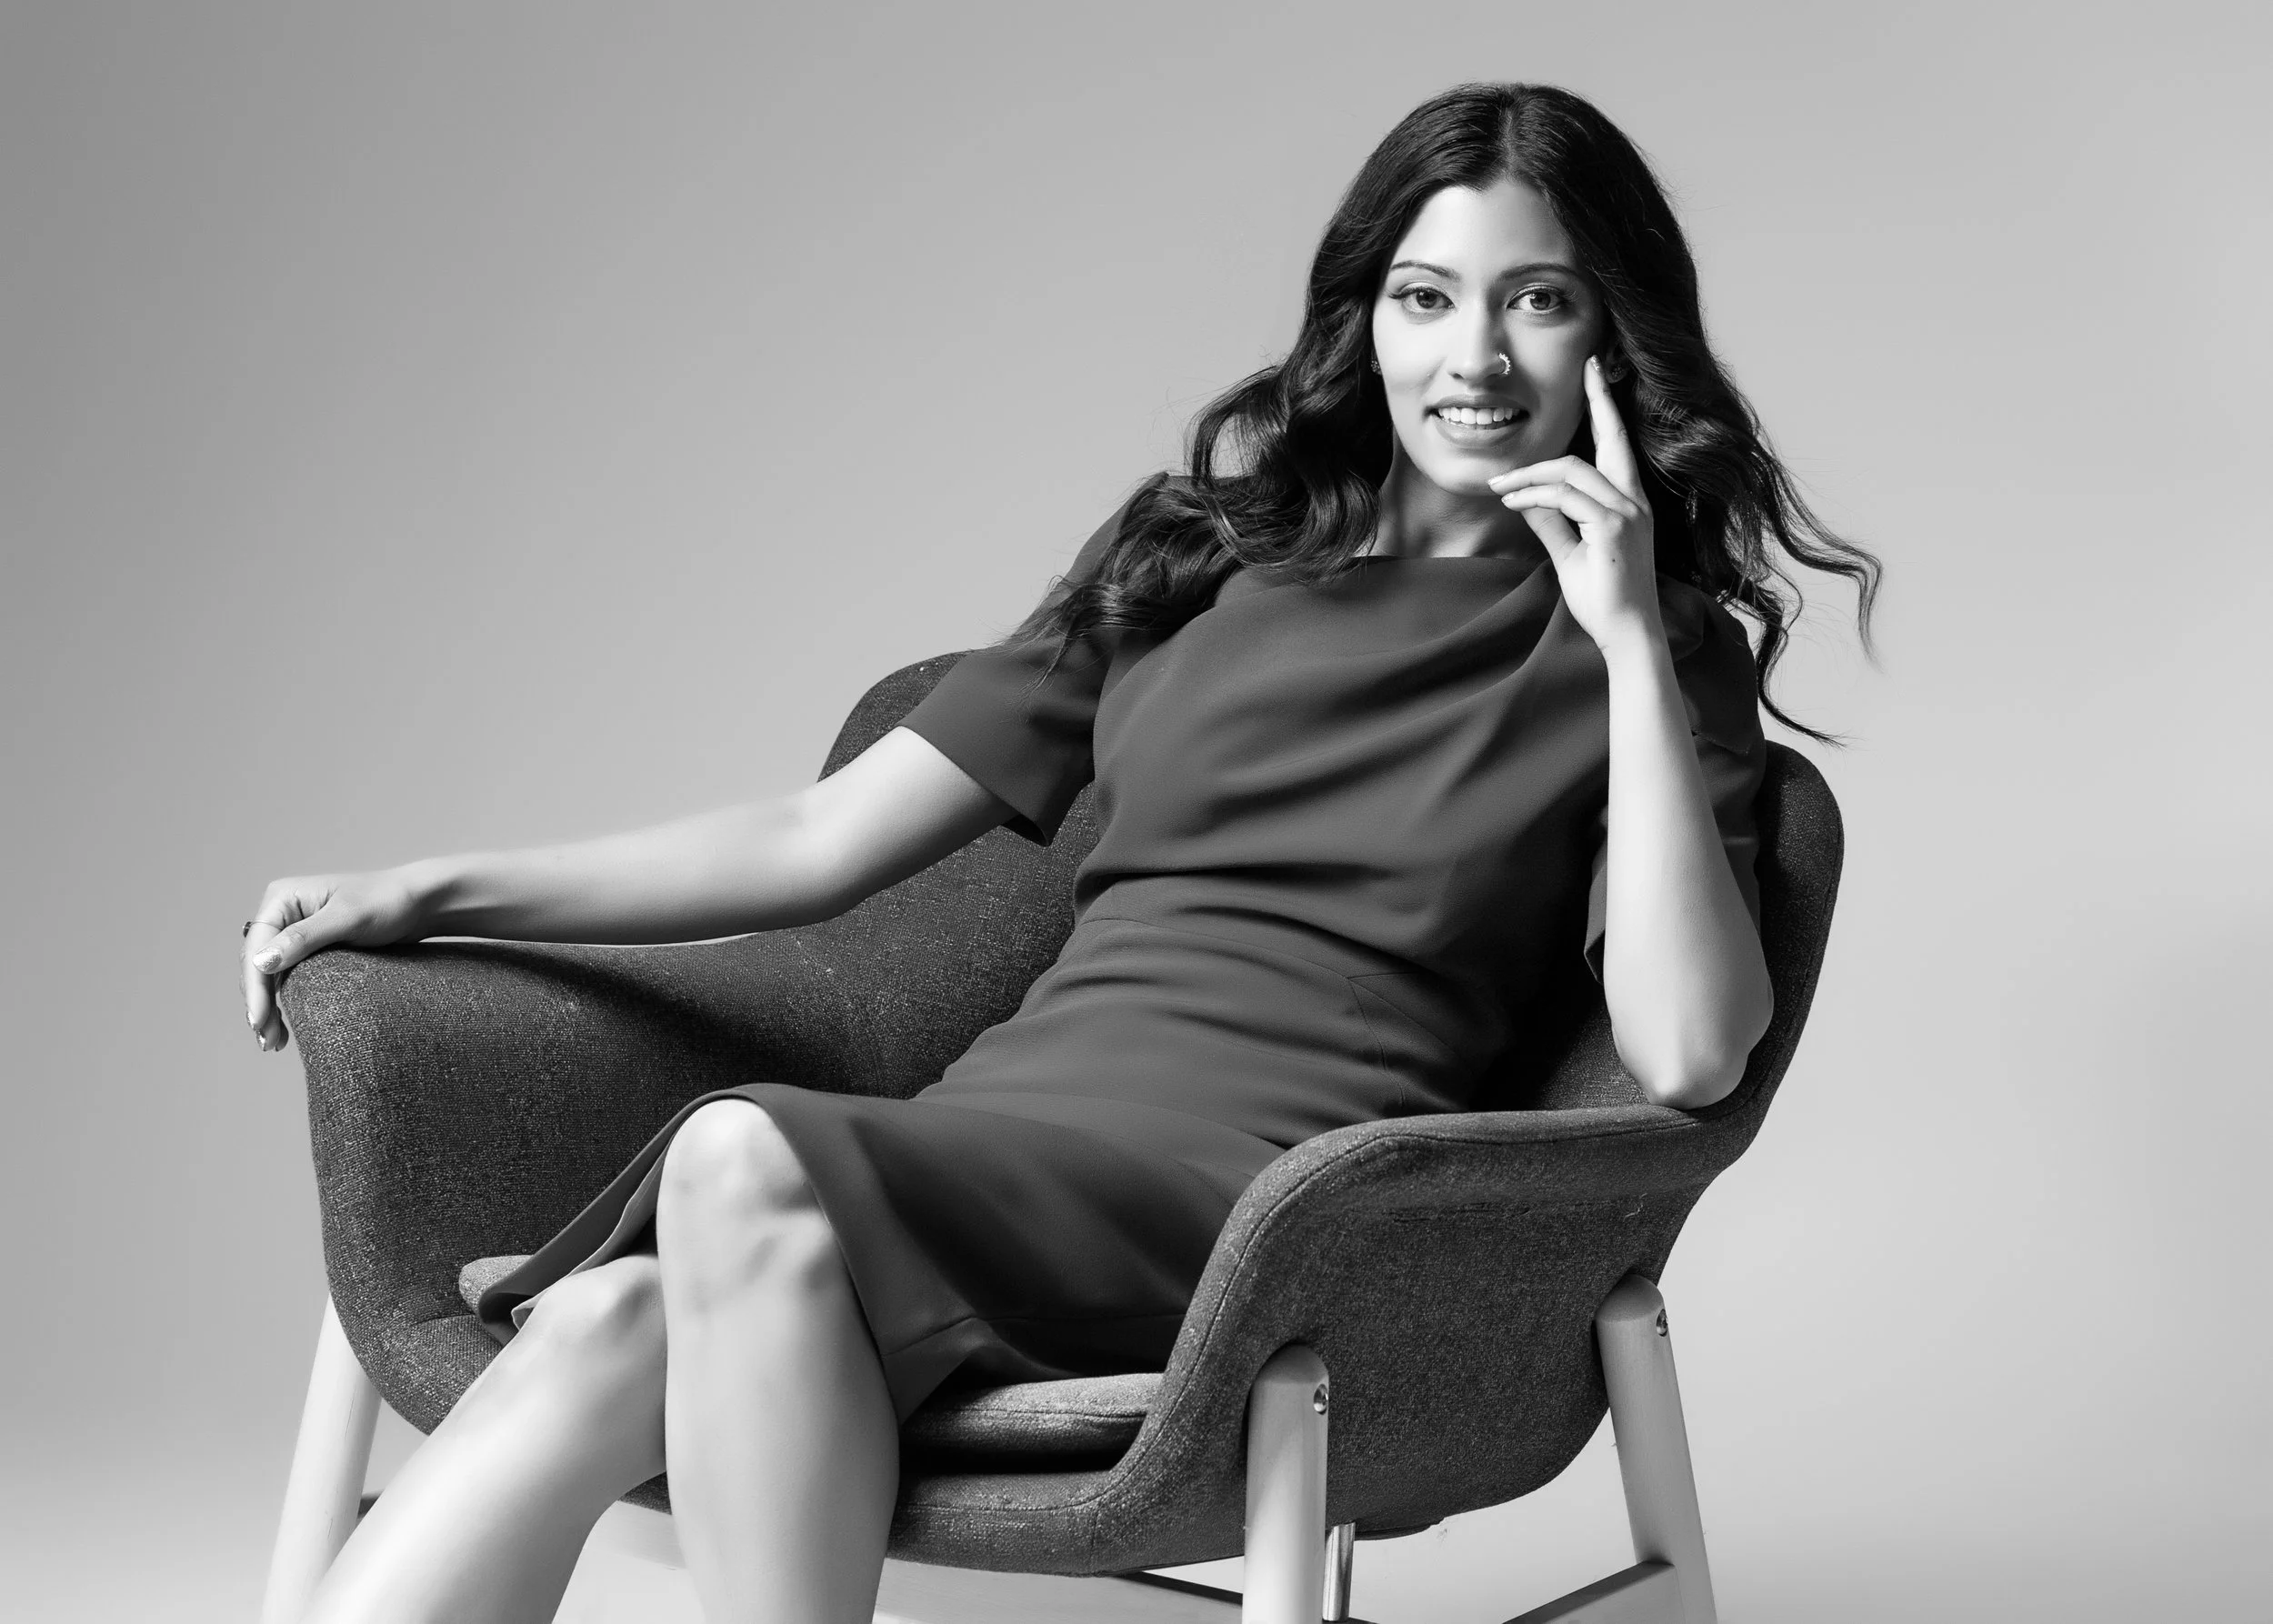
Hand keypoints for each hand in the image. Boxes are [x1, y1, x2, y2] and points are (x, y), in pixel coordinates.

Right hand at [241, 868, 427, 1051]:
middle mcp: (282, 913)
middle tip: (267, 1040)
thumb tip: (261, 961)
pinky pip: (286, 978)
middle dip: (258, 1002)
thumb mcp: (348, 918)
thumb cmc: (388, 901)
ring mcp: (293, 932)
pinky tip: (282, 1027)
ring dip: (267, 1007)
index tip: (258, 1019)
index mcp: (282, 898)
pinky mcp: (308, 949)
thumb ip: (304, 938)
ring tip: (273, 1042)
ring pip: (267, 976)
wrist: (419, 903)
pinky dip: (282, 1002)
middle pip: (256, 964)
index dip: (255, 986)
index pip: (256, 947)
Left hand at [1489, 355, 1663, 656]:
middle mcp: (1635, 500)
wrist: (1625, 634)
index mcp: (1629, 502)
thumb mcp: (1571, 553)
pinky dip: (1533, 495)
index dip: (1607, 407)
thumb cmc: (1603, 597)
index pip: (1617, 445)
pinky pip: (1565, 497)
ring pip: (1572, 471)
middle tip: (1584, 367)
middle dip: (1597, 399)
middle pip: (1609, 439)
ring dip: (1529, 474)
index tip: (1596, 374)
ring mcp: (1628, 513)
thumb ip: (1552, 523)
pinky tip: (1511, 502)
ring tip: (1499, 486)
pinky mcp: (1613, 528)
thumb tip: (1525, 500)